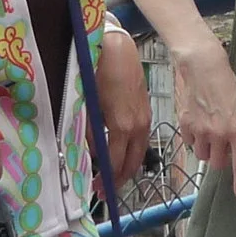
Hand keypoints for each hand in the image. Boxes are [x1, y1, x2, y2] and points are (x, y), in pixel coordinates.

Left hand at [94, 29, 151, 196]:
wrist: (118, 46)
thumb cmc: (100, 71)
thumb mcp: (89, 103)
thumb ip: (90, 131)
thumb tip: (90, 153)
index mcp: (122, 125)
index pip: (116, 162)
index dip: (106, 178)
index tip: (96, 188)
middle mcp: (138, 126)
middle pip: (132, 162)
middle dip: (119, 179)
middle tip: (104, 190)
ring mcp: (145, 118)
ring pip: (140, 152)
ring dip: (128, 167)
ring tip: (112, 175)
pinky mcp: (146, 111)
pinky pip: (142, 140)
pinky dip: (133, 152)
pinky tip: (122, 153)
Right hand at [173, 40, 235, 199]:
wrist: (202, 68)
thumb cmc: (226, 86)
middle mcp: (218, 133)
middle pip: (217, 164)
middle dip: (221, 158)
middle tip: (223, 143)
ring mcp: (200, 130)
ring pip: (202, 155)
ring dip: (207, 149)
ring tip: (210, 129)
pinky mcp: (185, 126)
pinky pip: (190, 143)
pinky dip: (194, 138)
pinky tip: (198, 122)